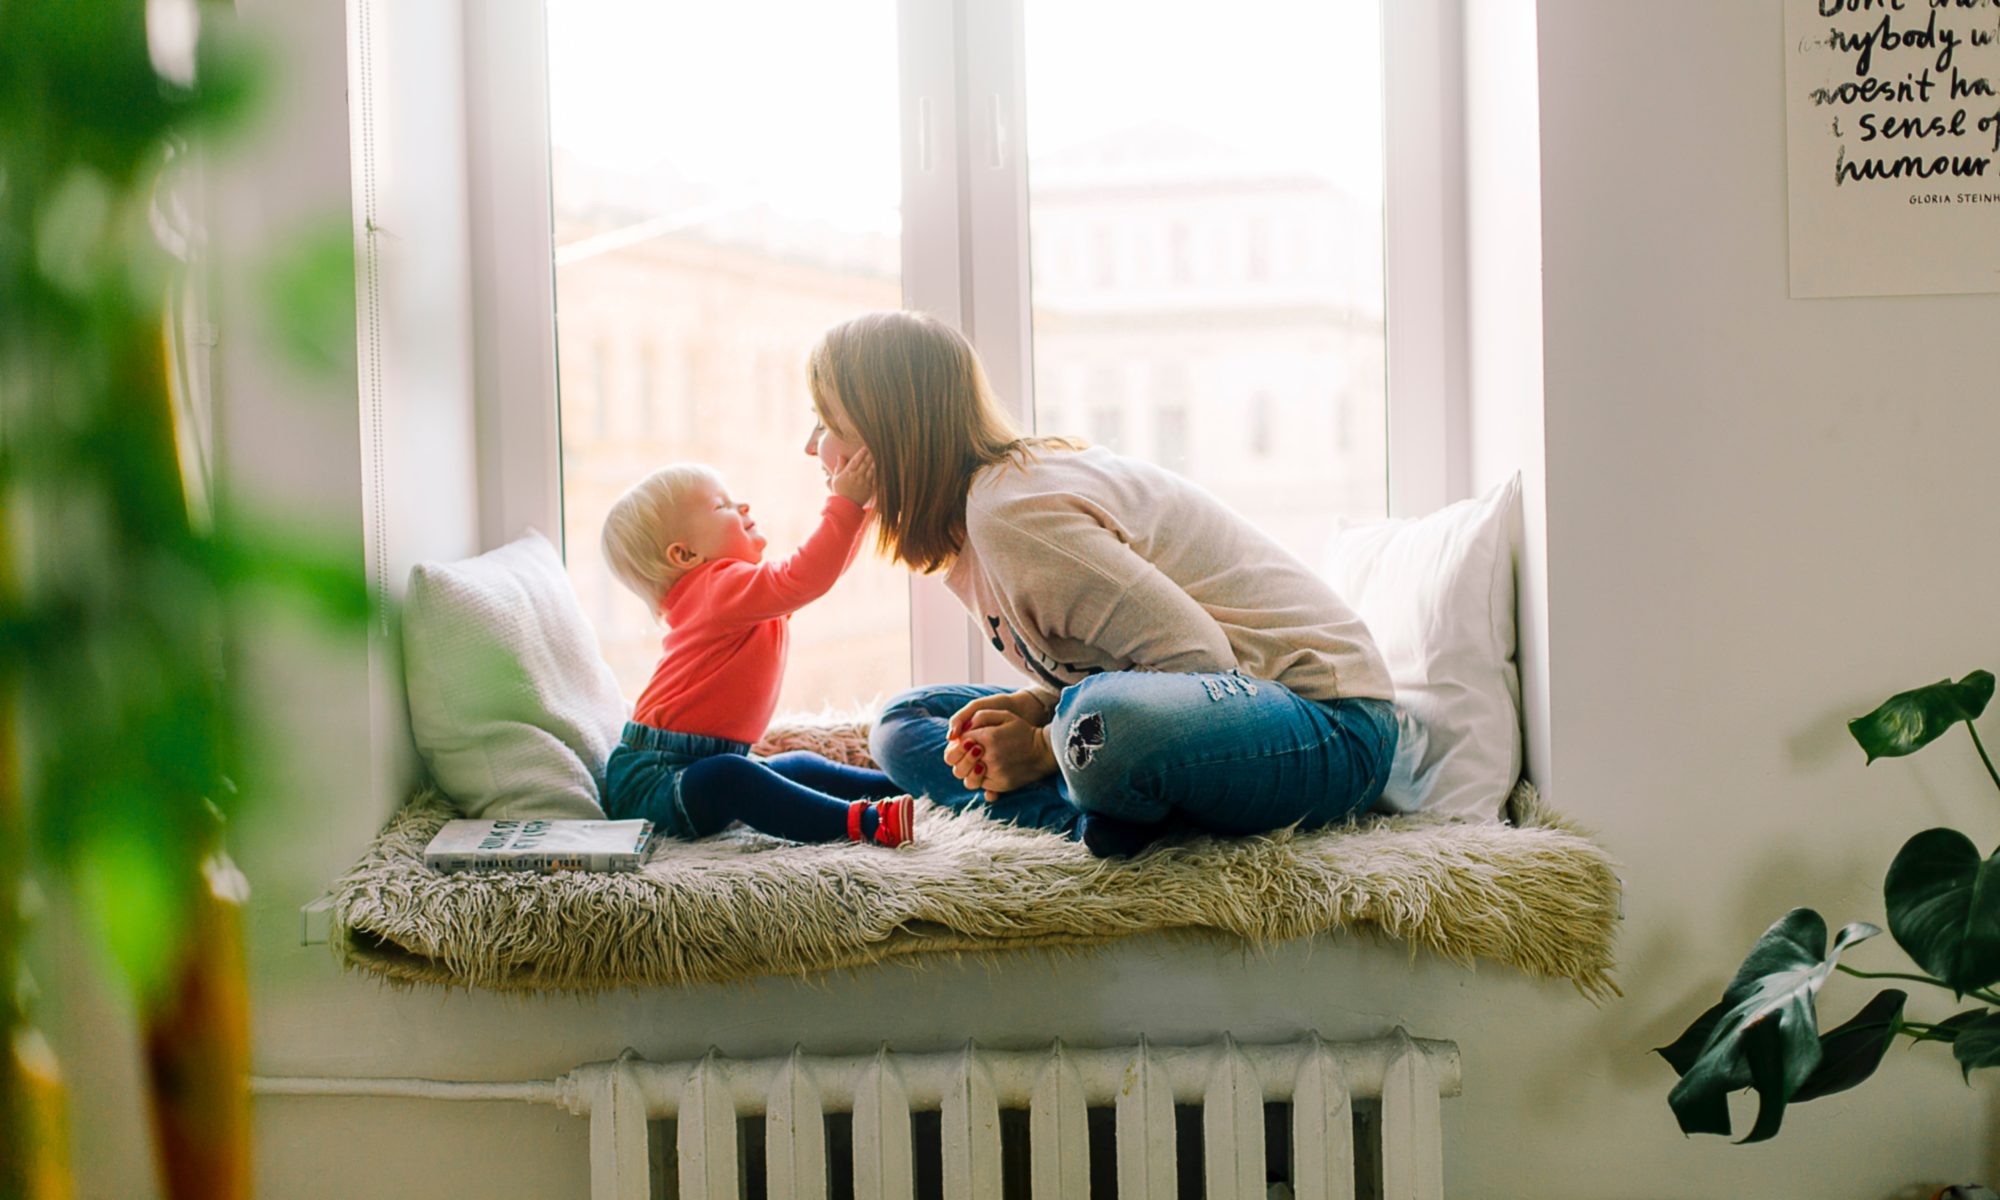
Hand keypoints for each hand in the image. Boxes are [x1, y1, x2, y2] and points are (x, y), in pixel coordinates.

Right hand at [829, 449, 875, 506]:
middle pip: (865, 463)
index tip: (865, 448)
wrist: (845, 506)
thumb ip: (840, 466)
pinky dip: (877, 471)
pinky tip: (880, 466)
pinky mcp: (869, 488)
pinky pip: (874, 478)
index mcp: (848, 473)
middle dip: (869, 455)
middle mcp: (856, 477)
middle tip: (874, 448)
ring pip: (871, 469)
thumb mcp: (836, 478)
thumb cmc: (839, 491)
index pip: (855, 461)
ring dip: (875, 462)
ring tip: (879, 455)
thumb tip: (841, 455)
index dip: (861, 453)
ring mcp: (864, 483)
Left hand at [943, 694, 1058, 801]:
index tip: (969, 740)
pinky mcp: (999, 785)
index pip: (960, 741)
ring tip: (977, 763)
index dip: (961, 741)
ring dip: (967, 769)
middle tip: (970, 753)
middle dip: (959, 756)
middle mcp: (989, 756)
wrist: (1044, 751)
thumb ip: (981, 717)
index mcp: (988, 737)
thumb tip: (962, 730)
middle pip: (957, 762)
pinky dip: (979, 778)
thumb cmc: (1022, 731)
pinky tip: (986, 770)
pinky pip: (980, 785)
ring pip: (965, 777)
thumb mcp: (1004, 715)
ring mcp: (994, 773)